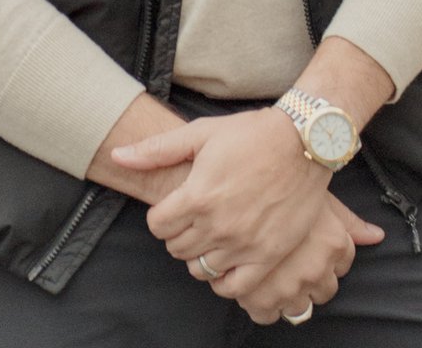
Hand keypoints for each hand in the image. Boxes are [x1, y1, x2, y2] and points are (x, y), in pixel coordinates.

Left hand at [113, 105, 381, 287]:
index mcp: (197, 195)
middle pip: (177, 248)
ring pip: (201, 269)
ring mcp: (243, 244)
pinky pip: (234, 288)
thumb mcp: (200, 134)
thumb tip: (118, 155)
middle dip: (179, 234)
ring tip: (212, 235)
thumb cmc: (250, 134)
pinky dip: (224, 280)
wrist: (303, 142)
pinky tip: (228, 260)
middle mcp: (217, 225)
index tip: (175, 206)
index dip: (162, 215)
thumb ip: (156, 150)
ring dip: (200, 255)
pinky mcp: (267, 256)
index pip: (158, 225)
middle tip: (194, 218)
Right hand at [224, 198, 376, 326]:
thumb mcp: (321, 198)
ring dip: (288, 294)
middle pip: (324, 290)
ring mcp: (290, 286)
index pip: (342, 266)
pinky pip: (267, 315)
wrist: (240, 183)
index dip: (327, 257)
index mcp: (334, 244)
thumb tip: (377, 236)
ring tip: (273, 272)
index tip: (312, 248)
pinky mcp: (260, 299)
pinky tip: (254, 284)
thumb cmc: (285, 183)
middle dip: (311, 280)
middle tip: (292, 261)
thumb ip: (349, 223)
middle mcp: (316, 269)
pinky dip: (261, 304)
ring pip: (298, 306)